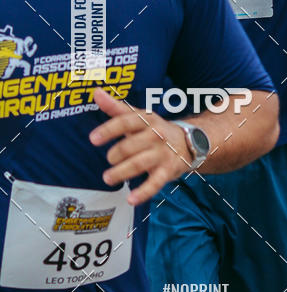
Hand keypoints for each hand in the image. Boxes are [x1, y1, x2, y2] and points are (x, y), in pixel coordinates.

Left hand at [89, 88, 194, 205]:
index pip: (126, 122)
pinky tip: (131, 199)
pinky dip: (143, 192)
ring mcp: (162, 154)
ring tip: (108, 178)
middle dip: (115, 155)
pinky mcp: (167, 171)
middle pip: (130, 145)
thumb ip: (116, 107)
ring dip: (121, 172)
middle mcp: (155, 135)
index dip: (108, 130)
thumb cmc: (155, 129)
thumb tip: (96, 92)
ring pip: (139, 164)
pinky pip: (154, 183)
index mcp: (147, 120)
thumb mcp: (138, 116)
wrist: (189, 142)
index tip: (93, 139)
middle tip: (109, 160)